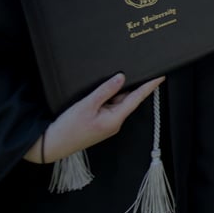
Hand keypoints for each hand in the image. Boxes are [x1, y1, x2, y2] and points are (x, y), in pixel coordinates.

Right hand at [29, 73, 163, 162]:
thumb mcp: (87, 105)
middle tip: (137, 68)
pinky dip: (109, 96)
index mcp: (115, 119)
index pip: (136, 98)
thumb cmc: (69, 127)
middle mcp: (114, 122)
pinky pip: (108, 106)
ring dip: (118, 91)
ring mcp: (107, 123)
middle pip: (127, 99)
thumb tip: (121, 78)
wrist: (53, 144)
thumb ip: (105, 91)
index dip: (149, 87)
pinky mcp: (99, 123)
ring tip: (117, 76)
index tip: (160, 76)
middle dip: (132, 85)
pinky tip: (104, 88)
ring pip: (116, 102)